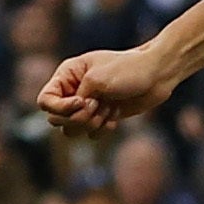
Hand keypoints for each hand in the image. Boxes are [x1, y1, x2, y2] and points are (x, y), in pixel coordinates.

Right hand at [37, 47, 175, 130]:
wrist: (158, 74)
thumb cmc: (129, 70)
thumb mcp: (97, 80)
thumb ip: (77, 100)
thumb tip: (70, 119)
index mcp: (68, 75)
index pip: (45, 100)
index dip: (60, 107)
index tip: (82, 102)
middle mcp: (74, 91)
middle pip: (56, 119)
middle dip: (77, 118)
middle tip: (98, 105)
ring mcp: (88, 105)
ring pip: (72, 129)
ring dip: (90, 124)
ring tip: (107, 110)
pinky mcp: (102, 116)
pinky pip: (90, 134)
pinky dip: (102, 129)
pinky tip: (115, 117)